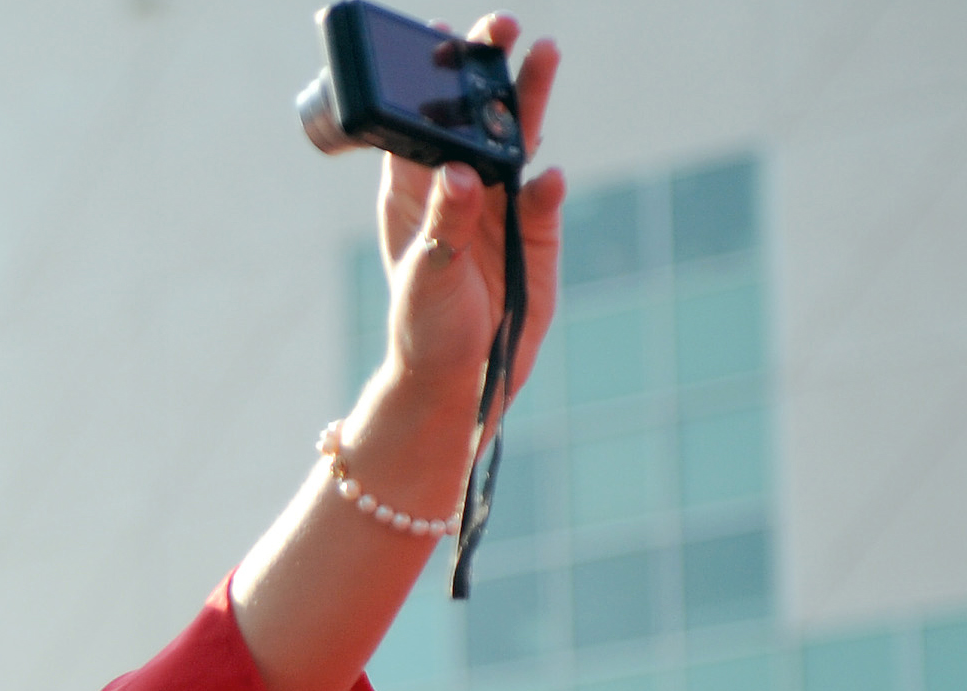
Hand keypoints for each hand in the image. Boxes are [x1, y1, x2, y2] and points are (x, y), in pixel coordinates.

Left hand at [372, 14, 566, 412]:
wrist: (462, 379)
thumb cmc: (424, 326)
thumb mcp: (425, 276)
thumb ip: (444, 224)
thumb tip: (460, 172)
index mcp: (416, 192)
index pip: (420, 124)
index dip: (431, 79)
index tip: (440, 35)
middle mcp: (459, 189)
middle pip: (477, 120)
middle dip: (489, 73)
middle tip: (502, 26)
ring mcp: (500, 208)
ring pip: (517, 143)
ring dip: (529, 103)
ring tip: (543, 54)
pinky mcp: (536, 235)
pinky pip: (544, 201)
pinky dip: (548, 189)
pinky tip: (549, 177)